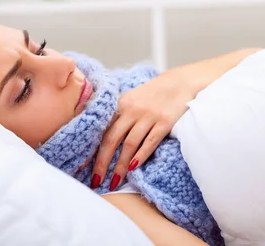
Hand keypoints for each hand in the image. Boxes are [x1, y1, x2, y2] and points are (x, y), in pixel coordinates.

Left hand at [92, 69, 193, 190]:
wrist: (180, 82)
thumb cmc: (154, 94)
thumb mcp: (132, 98)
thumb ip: (118, 113)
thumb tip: (102, 137)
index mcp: (121, 103)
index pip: (103, 130)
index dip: (93, 150)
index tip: (84, 167)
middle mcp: (132, 110)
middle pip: (112, 139)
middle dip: (102, 163)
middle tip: (96, 181)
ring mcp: (149, 116)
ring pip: (130, 144)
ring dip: (121, 165)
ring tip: (115, 182)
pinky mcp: (165, 122)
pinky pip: (150, 142)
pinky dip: (141, 156)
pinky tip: (134, 168)